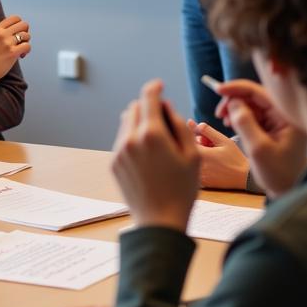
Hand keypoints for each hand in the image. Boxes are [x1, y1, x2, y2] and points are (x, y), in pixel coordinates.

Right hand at [0, 15, 31, 80]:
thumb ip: (2, 31)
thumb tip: (18, 29)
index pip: (15, 18)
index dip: (20, 25)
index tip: (18, 32)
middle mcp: (2, 33)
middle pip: (23, 24)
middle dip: (25, 32)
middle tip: (21, 41)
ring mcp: (7, 42)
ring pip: (27, 35)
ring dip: (26, 42)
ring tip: (20, 49)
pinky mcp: (12, 52)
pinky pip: (27, 46)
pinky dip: (27, 50)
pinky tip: (21, 55)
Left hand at [111, 79, 199, 230]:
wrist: (160, 222)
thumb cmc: (182, 190)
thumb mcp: (193, 155)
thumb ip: (179, 125)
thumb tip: (165, 107)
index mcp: (153, 134)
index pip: (148, 98)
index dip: (154, 87)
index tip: (158, 84)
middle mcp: (131, 138)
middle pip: (134, 108)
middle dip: (147, 107)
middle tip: (163, 119)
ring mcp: (119, 151)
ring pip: (126, 123)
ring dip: (139, 122)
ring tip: (157, 139)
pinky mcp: (114, 163)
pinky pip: (121, 140)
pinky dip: (132, 138)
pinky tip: (147, 154)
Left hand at [187, 119, 249, 190]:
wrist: (245, 178)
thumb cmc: (235, 158)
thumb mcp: (223, 140)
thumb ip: (207, 131)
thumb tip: (190, 123)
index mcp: (201, 154)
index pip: (188, 140)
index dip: (196, 136)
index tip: (203, 136)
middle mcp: (197, 167)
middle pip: (190, 151)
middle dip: (198, 145)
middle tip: (211, 146)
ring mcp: (199, 177)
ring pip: (193, 161)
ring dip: (200, 156)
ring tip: (214, 156)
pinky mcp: (202, 184)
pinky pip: (197, 171)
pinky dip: (202, 166)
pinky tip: (213, 166)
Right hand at [215, 79, 306, 197]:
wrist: (289, 190)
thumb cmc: (278, 173)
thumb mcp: (258, 149)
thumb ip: (245, 124)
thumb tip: (233, 103)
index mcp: (287, 117)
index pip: (260, 92)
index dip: (238, 88)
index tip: (218, 90)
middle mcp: (285, 115)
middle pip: (255, 96)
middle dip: (234, 100)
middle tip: (219, 113)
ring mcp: (279, 121)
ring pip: (252, 105)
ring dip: (235, 109)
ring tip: (224, 121)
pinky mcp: (273, 127)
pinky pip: (254, 115)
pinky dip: (240, 117)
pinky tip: (232, 125)